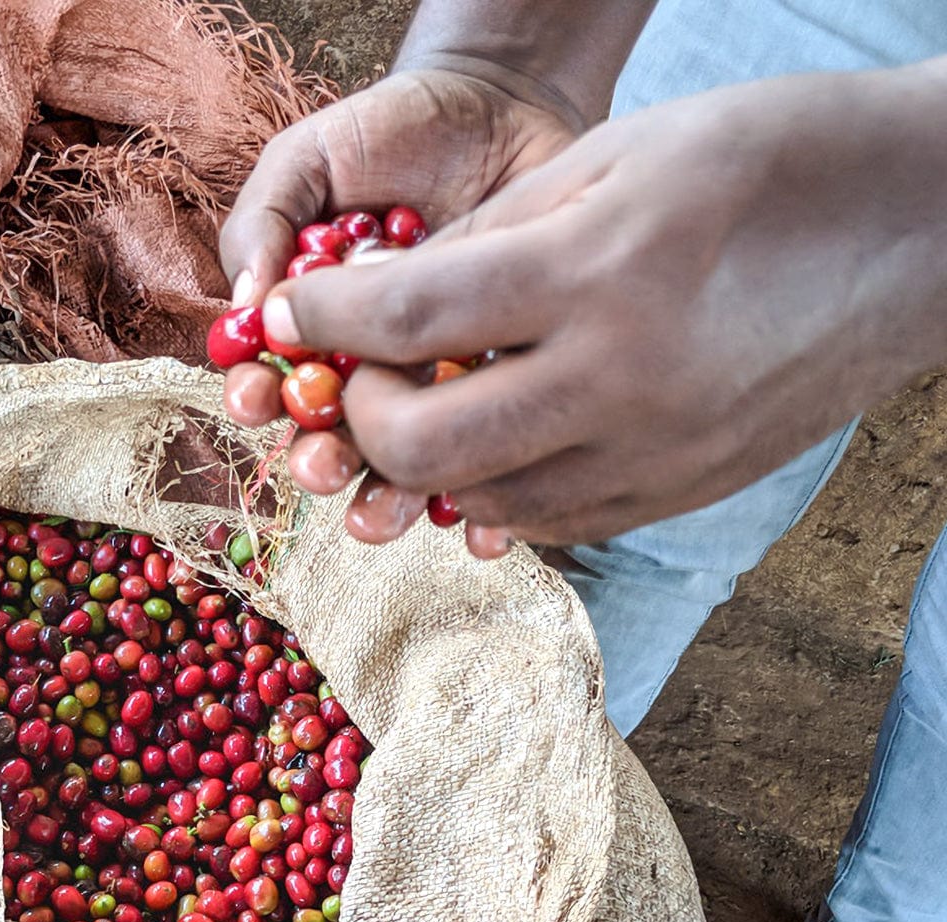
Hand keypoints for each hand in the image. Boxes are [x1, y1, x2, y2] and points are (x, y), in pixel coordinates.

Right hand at [216, 66, 574, 554]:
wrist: (502, 106)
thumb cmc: (393, 133)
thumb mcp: (311, 158)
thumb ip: (266, 220)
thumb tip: (247, 305)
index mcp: (313, 331)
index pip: (271, 381)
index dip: (256, 398)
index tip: (252, 399)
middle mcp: (369, 374)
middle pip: (334, 442)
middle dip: (319, 463)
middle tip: (320, 466)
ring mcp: (436, 391)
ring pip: (410, 467)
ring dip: (391, 500)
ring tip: (389, 509)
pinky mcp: (506, 396)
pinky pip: (496, 465)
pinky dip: (488, 509)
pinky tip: (484, 528)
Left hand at [259, 61, 946, 554]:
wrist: (920, 235)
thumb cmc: (773, 162)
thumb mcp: (622, 156)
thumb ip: (495, 236)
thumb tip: (393, 298)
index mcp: (599, 273)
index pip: (407, 320)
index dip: (320, 323)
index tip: (282, 321)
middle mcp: (623, 384)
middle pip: (427, 449)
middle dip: (363, 416)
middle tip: (361, 378)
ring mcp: (657, 457)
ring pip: (485, 504)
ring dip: (429, 465)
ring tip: (428, 410)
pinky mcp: (682, 495)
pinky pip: (554, 522)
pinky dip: (501, 491)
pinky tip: (502, 443)